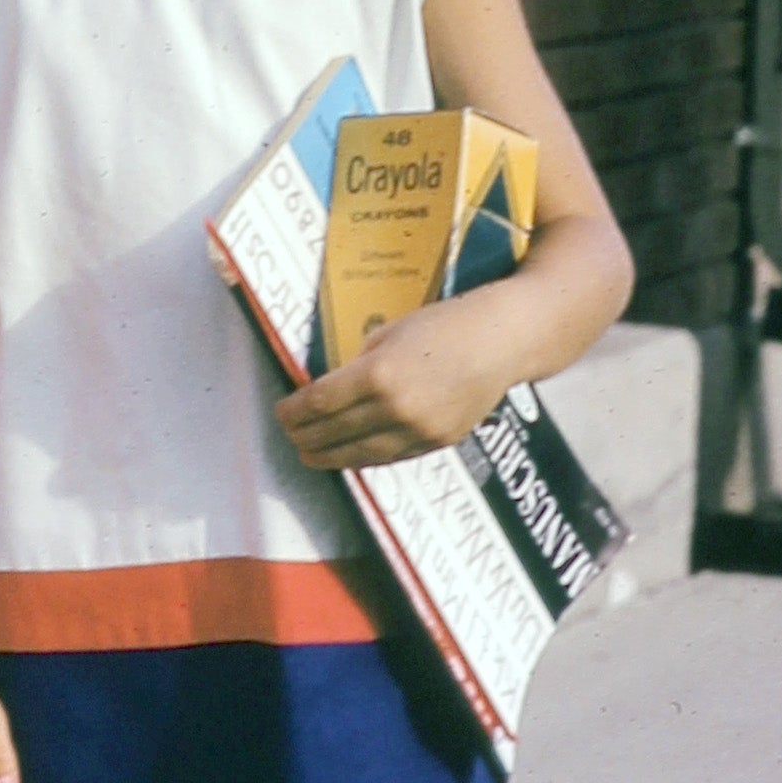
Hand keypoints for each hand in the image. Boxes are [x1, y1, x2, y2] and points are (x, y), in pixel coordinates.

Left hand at [277, 294, 527, 472]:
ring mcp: (418, 431)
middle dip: (305, 436)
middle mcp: (396, 409)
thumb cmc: (443, 325)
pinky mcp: (436, 443)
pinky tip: (350, 455)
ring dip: (330, 457)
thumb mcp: (390, 333)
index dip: (294, 412)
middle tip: (290, 435)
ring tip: (310, 455)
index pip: (320, 403)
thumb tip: (333, 386)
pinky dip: (365, 457)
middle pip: (334, 432)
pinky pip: (391, 457)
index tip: (281, 412)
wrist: (500, 343)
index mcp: (378, 374)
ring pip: (361, 454)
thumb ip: (361, 363)